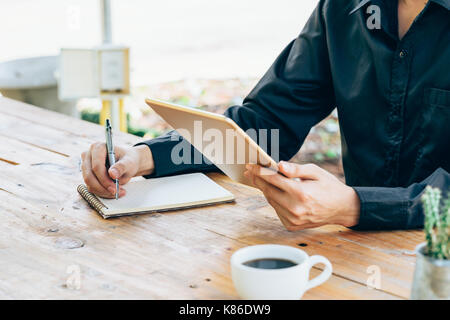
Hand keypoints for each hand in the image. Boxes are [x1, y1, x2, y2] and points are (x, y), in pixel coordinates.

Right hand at [81, 143, 153, 197]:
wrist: (127, 163)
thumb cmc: (128, 160)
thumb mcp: (129, 162)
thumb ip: (122, 166)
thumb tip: (112, 174)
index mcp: (98, 147)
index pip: (96, 166)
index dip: (104, 179)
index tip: (115, 187)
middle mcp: (88, 155)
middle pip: (89, 176)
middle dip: (103, 187)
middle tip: (117, 192)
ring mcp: (86, 165)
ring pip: (89, 184)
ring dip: (104, 191)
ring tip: (119, 191)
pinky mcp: (87, 174)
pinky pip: (91, 187)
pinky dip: (102, 192)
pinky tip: (113, 190)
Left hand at [244, 161, 359, 230]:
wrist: (342, 208)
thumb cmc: (329, 187)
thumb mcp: (315, 172)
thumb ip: (296, 169)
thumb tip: (279, 164)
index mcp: (301, 193)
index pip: (273, 180)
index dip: (260, 172)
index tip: (250, 166)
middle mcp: (295, 208)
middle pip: (268, 191)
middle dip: (258, 180)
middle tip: (250, 171)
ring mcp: (293, 219)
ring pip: (271, 201)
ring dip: (265, 190)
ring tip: (260, 179)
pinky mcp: (291, 225)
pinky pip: (277, 210)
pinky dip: (274, 200)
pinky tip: (275, 192)